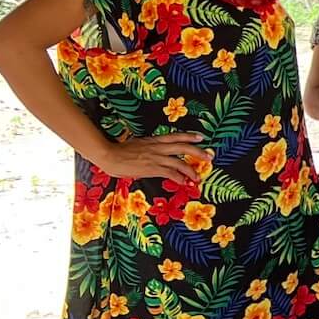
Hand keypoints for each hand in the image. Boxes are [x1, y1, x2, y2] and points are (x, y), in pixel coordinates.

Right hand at [90, 132, 204, 184]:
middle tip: (209, 156)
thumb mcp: (137, 145)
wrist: (109, 155)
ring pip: (180, 162)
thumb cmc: (119, 151)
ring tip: (198, 177)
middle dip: (198, 152)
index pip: (175, 136)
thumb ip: (148, 148)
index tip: (200, 137)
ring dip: (191, 170)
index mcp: (154, 140)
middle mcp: (158, 147)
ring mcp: (156, 157)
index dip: (189, 136)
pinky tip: (184, 183)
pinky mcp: (153, 168)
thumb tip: (152, 153)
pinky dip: (180, 178)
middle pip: (183, 147)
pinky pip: (171, 173)